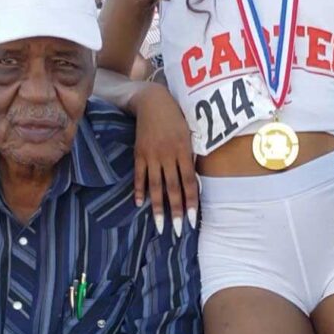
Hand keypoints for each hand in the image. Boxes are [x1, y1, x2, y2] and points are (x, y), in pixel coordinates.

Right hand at [129, 82, 197, 234]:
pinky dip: (139, 190)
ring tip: (160, 225)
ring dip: (158, 207)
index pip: (189, 182)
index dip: (191, 202)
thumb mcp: (190, 135)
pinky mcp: (139, 153)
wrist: (153, 102)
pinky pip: (139, 175)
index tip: (191, 220)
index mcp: (184, 151)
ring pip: (155, 186)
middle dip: (175, 211)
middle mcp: (168, 155)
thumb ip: (191, 157)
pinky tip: (139, 204)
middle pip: (172, 188)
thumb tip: (194, 181)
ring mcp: (152, 155)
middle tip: (177, 231)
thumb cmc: (177, 119)